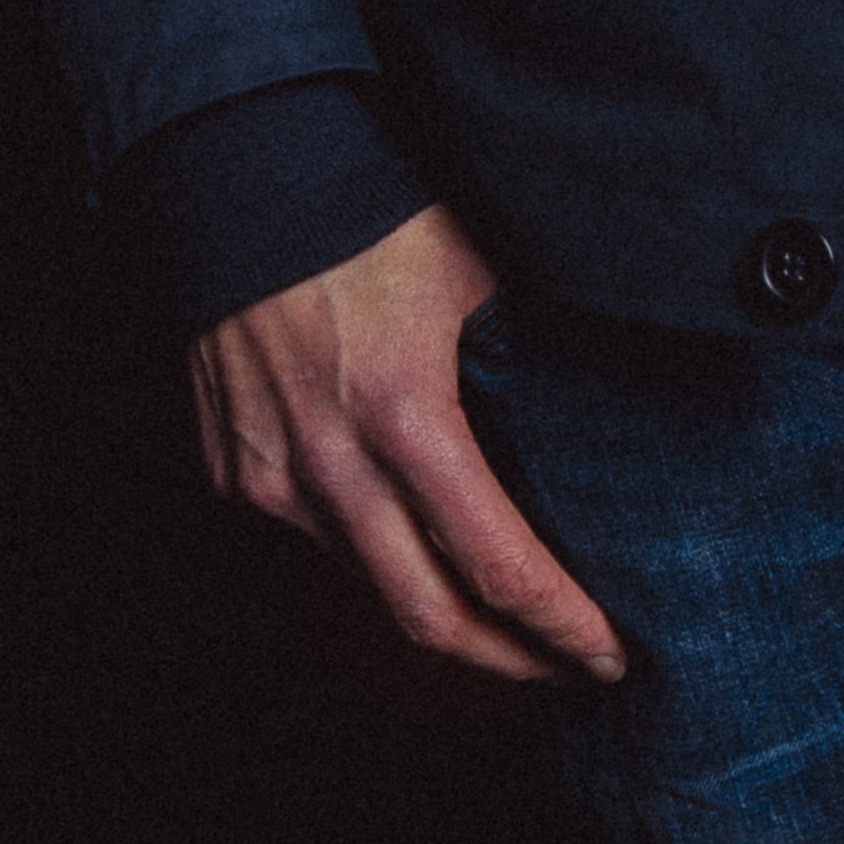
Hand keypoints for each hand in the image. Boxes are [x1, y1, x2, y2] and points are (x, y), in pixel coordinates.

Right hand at [187, 202, 624, 683]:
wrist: (243, 177)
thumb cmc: (374, 217)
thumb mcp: (475, 277)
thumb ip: (523, 361)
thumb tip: (594, 419)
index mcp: (407, 416)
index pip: (499, 565)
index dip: (560, 625)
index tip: (609, 655)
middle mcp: (331, 467)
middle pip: (429, 619)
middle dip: (508, 662)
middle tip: (566, 667)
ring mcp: (272, 479)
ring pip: (368, 584)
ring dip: (439, 611)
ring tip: (504, 615)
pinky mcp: (235, 475)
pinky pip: (314, 538)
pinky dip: (370, 551)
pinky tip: (413, 535)